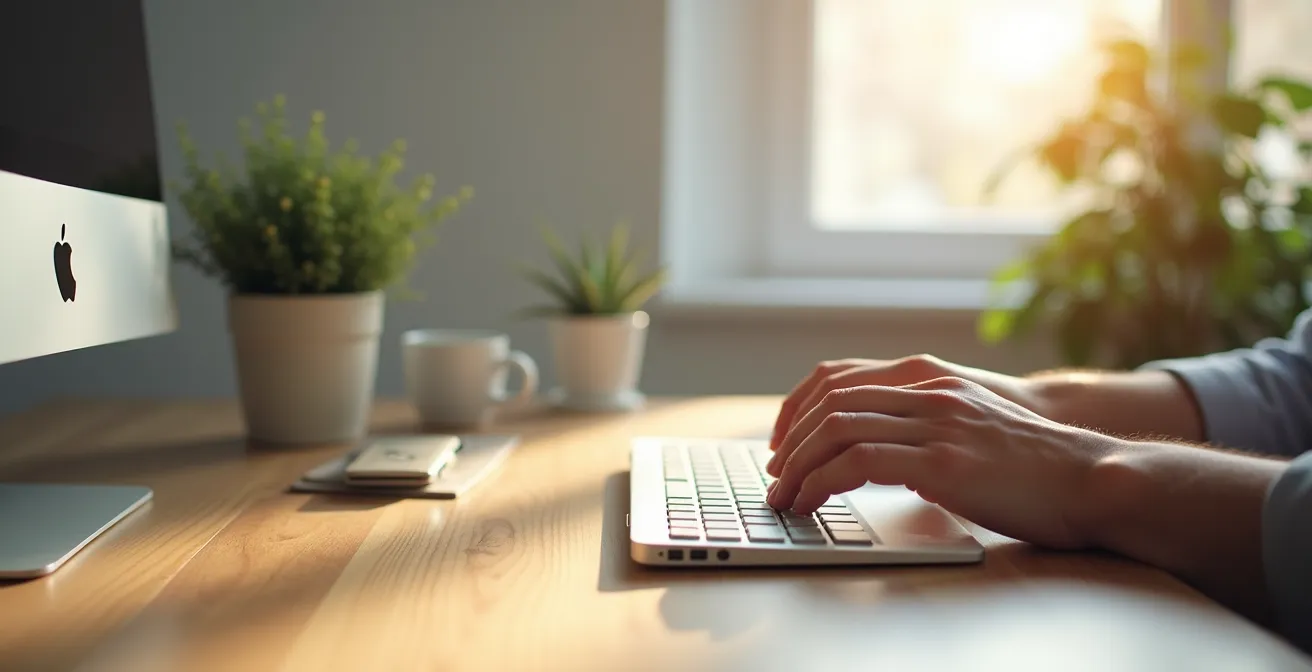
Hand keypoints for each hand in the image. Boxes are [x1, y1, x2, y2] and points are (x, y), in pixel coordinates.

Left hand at [764, 376, 1124, 549]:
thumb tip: (876, 453)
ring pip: (835, 429)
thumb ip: (925, 426)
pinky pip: (858, 462)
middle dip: (789, 442)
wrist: (1092, 477)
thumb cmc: (1033, 464)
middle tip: (775, 476)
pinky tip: (813, 502)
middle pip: (829, 402)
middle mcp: (929, 392)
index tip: (782, 444)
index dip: (798, 411)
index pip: (839, 379)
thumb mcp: (970, 427)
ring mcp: (936, 422)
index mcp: (931, 379)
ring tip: (783, 497)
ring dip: (797, 466)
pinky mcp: (943, 461)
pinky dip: (822, 482)